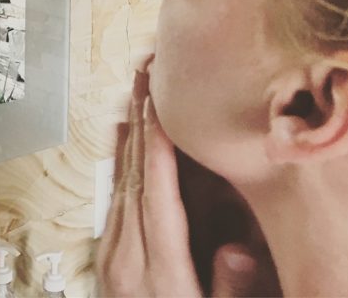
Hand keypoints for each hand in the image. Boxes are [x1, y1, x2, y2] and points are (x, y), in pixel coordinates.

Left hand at [96, 57, 279, 296]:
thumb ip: (227, 290)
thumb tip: (240, 251)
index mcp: (157, 270)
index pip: (157, 191)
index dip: (158, 143)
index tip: (161, 101)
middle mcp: (126, 257)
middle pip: (133, 175)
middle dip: (140, 120)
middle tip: (146, 72)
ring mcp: (111, 256)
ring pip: (120, 180)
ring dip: (128, 132)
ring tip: (137, 89)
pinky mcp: (107, 259)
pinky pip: (113, 196)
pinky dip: (120, 160)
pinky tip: (121, 136)